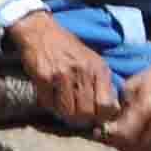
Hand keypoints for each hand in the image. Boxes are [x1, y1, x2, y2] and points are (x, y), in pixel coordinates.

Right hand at [3, 12, 118, 131]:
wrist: (41, 31)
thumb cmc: (68, 48)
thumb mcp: (92, 60)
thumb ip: (102, 83)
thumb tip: (109, 110)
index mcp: (98, 68)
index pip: (106, 105)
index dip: (101, 116)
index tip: (94, 117)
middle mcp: (83, 72)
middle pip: (87, 112)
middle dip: (81, 119)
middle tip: (76, 117)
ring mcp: (63, 74)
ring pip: (68, 111)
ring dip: (64, 114)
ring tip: (62, 108)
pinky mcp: (44, 77)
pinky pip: (49, 103)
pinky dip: (49, 105)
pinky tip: (50, 97)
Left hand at [96, 53, 150, 150]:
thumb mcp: (132, 85)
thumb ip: (119, 106)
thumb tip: (104, 123)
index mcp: (149, 106)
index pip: (123, 133)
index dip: (107, 134)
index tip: (96, 129)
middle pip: (129, 147)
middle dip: (113, 142)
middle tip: (102, 133)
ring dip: (123, 147)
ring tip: (115, 135)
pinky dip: (136, 149)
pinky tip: (129, 137)